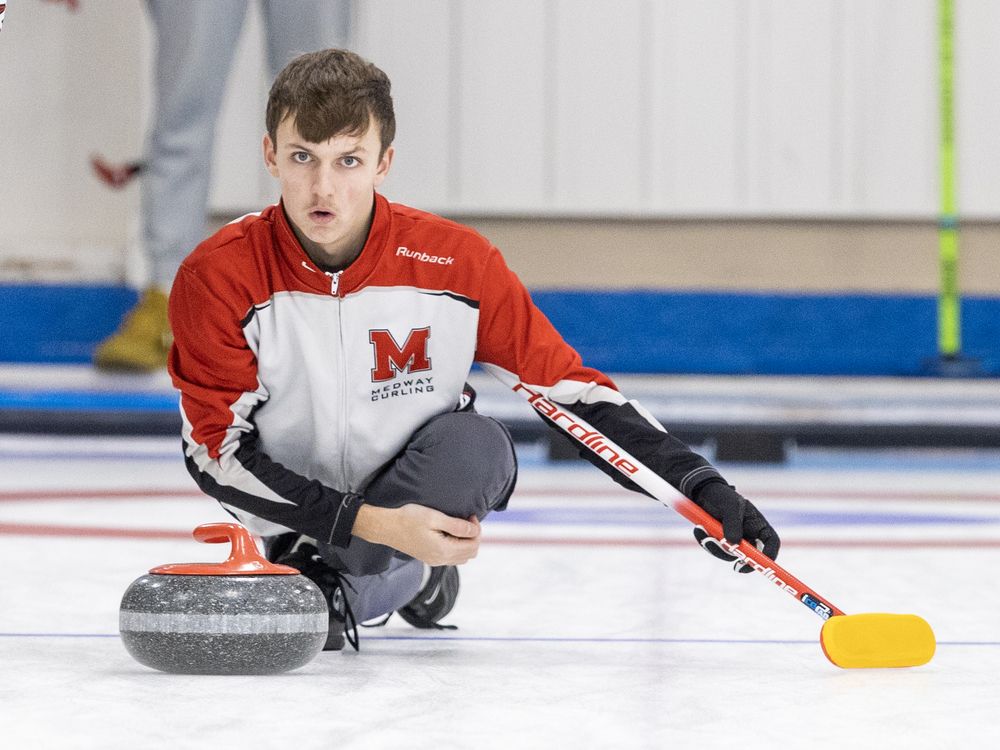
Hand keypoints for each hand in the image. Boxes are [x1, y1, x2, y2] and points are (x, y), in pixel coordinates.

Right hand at [353, 504, 480, 565]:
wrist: (386, 527)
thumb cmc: (408, 519)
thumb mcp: (435, 518)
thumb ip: (457, 526)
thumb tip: (474, 530)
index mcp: (444, 550)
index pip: (473, 545)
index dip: (476, 529)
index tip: (470, 515)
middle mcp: (441, 560)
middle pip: (470, 553)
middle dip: (473, 536)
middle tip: (466, 519)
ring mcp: (434, 561)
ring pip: (462, 557)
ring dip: (466, 542)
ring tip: (458, 525)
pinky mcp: (429, 558)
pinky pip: (451, 557)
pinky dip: (457, 546)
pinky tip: (449, 533)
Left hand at [691, 482, 779, 572]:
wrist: (702, 493)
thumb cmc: (721, 496)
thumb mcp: (729, 506)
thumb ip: (733, 524)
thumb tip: (734, 545)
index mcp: (757, 524)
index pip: (771, 542)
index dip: (770, 554)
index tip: (760, 563)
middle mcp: (748, 535)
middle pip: (751, 555)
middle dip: (739, 559)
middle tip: (734, 566)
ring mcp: (734, 540)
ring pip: (729, 554)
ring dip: (716, 547)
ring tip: (701, 529)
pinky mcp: (720, 542)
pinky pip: (715, 549)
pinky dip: (706, 541)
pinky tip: (698, 529)